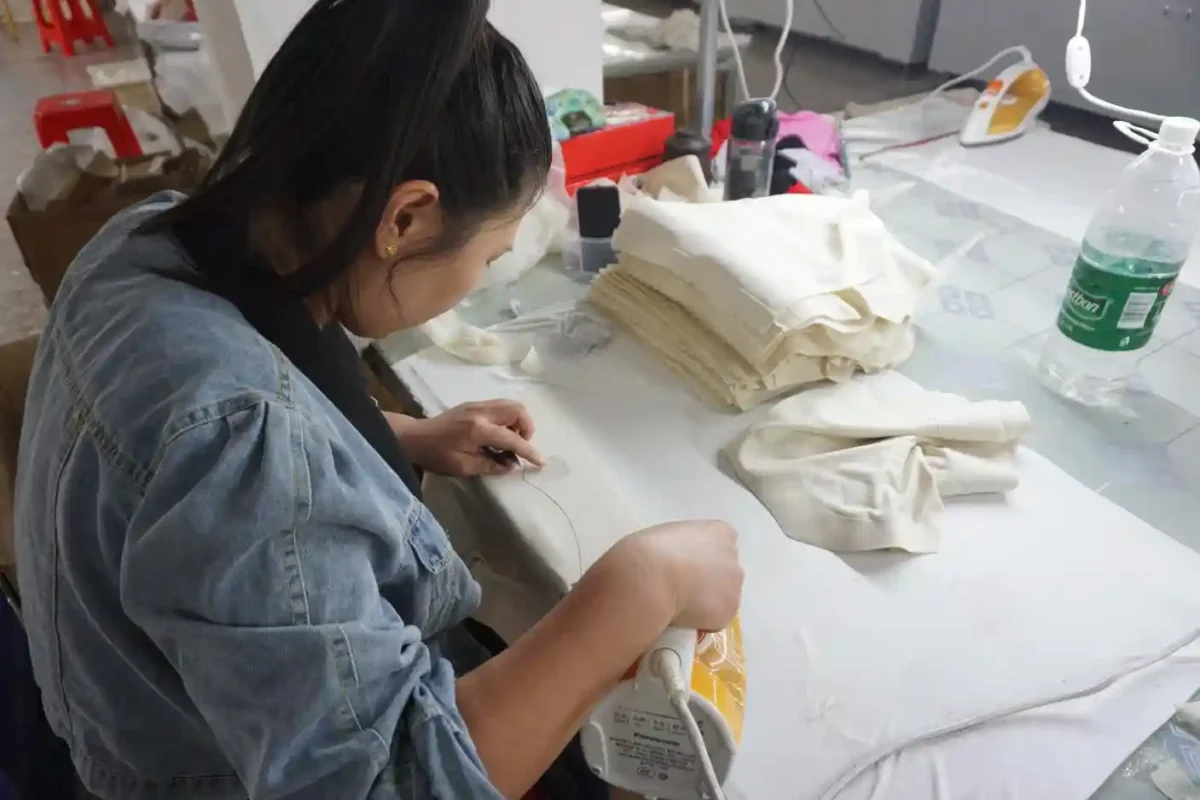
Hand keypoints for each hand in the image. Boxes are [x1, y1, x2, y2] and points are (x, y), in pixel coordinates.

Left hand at [388, 401, 544, 477]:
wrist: (414, 437)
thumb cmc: (436, 456)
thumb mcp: (463, 467)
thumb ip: (490, 465)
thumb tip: (511, 465)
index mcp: (478, 429)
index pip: (512, 439)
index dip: (529, 452)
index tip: (540, 462)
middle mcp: (482, 412)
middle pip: (518, 411)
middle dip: (527, 429)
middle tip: (519, 446)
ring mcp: (478, 404)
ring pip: (511, 405)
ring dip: (518, 422)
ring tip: (509, 440)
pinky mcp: (474, 404)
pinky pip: (501, 406)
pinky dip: (508, 418)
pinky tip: (498, 434)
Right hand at [591, 521, 742, 632]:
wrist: (651, 579)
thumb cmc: (651, 550)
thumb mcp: (670, 534)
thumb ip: (686, 545)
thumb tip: (682, 561)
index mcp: (720, 532)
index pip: (722, 543)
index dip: (705, 556)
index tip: (688, 565)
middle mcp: (733, 558)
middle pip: (727, 571)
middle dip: (712, 580)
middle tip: (685, 587)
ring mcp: (733, 586)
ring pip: (724, 596)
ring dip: (708, 601)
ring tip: (681, 604)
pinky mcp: (728, 612)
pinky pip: (716, 617)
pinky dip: (703, 620)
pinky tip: (683, 615)